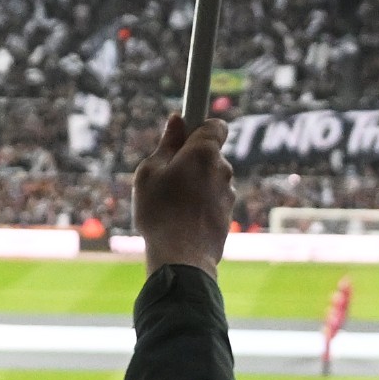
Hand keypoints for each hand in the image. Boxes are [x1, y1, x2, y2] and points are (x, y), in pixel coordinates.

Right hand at [132, 115, 230, 275]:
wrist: (181, 259)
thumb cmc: (160, 212)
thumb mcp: (149, 172)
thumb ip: (166, 144)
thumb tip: (177, 120)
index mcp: (204, 152)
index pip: (216, 125)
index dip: (199, 126)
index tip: (184, 133)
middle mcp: (222, 170)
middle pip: (210, 154)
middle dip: (192, 159)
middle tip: (166, 175)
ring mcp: (228, 194)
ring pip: (210, 179)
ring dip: (196, 184)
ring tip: (171, 203)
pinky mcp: (228, 215)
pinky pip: (213, 200)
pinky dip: (201, 204)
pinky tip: (182, 219)